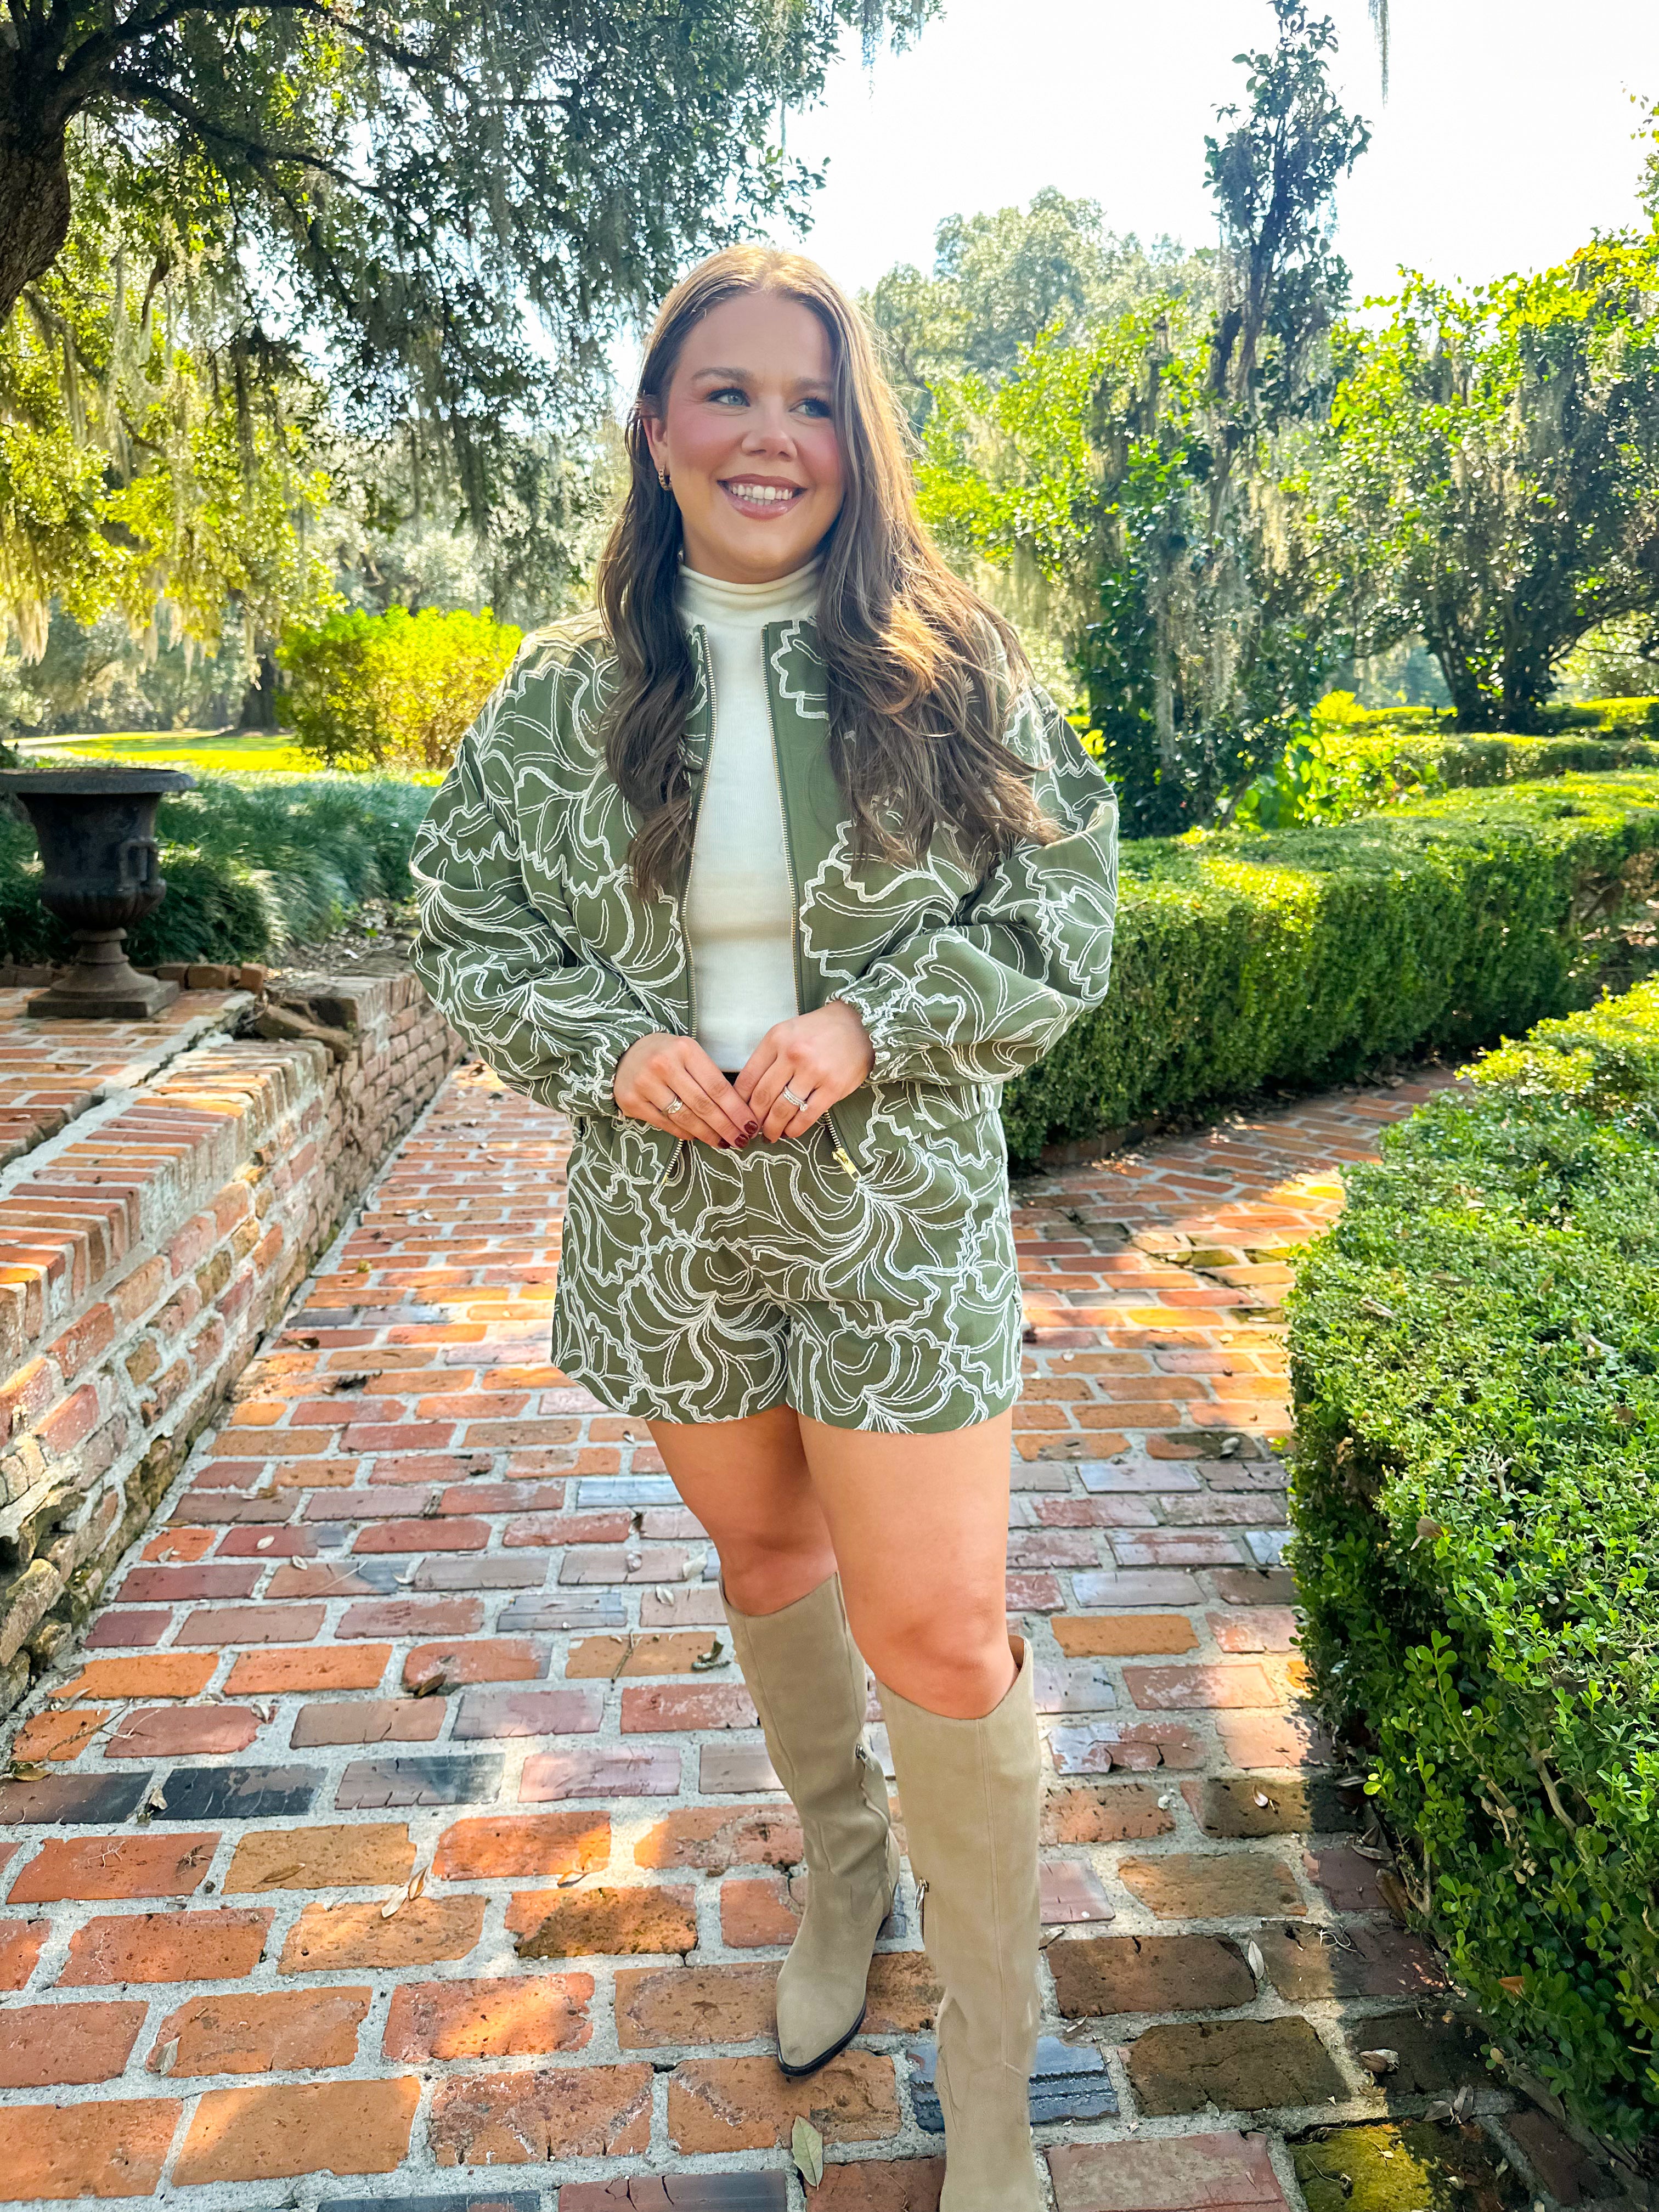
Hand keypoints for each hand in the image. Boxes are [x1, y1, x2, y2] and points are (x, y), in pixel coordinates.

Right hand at [613, 1034, 757, 1149]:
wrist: (624, 1051)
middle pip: (703, 1105)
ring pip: (684, 1118)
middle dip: (726, 1127)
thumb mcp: (689, 1054)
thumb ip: (710, 1077)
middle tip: (741, 1140)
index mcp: (685, 1049)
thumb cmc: (667, 1054)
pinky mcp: (631, 1101)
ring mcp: (644, 1084)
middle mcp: (663, 1065)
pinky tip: (698, 1136)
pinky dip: (685, 1133)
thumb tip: (738, 1112)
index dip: (736, 1110)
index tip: (750, 1125)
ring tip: (723, 1142)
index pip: (717, 1086)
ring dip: (708, 1134)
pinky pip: (666, 1124)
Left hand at [735, 1000, 874, 1141]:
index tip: (737, 1114)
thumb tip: (749, 1094)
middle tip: (751, 1130)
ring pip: (783, 1110)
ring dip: (772, 1128)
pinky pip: (807, 1116)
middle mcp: (793, 1054)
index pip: (748, 1078)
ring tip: (769, 1135)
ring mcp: (814, 1072)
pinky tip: (790, 1132)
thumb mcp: (787, 1033)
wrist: (859, 1025)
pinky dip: (795, 1129)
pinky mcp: (833, 1088)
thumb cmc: (818, 1031)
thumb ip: (769, 1058)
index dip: (739, 1102)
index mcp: (776, 1039)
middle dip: (754, 1119)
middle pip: (763, 1097)